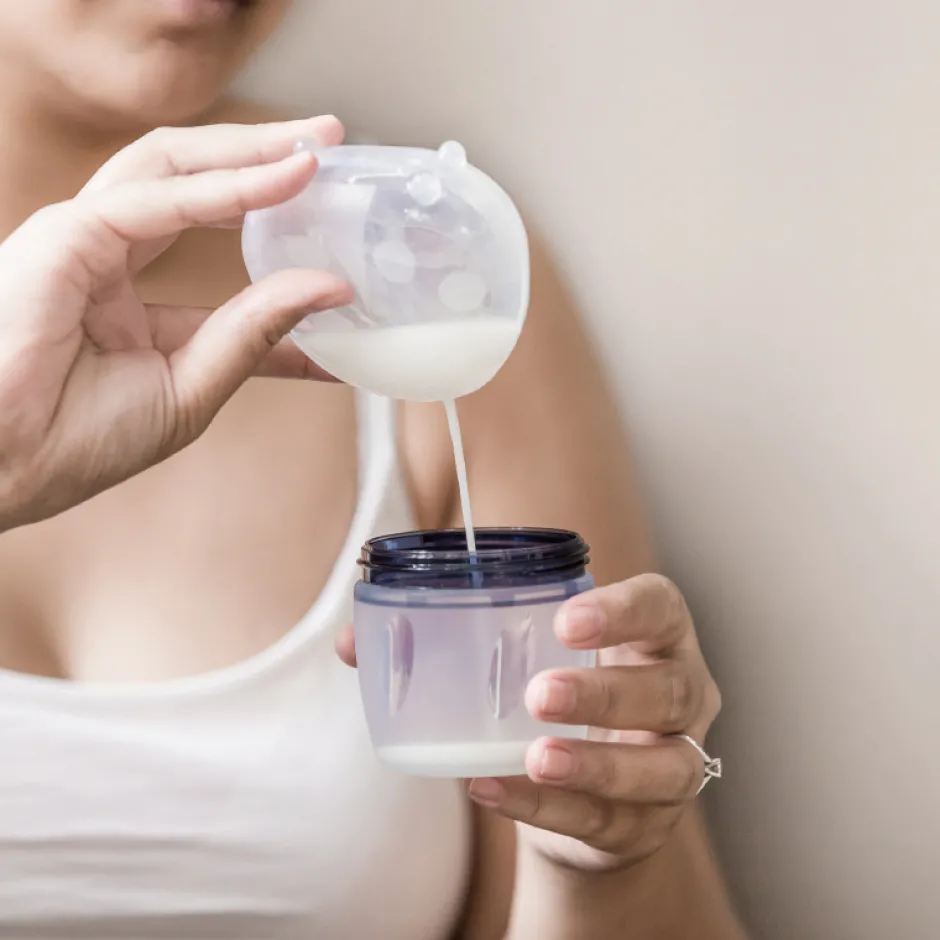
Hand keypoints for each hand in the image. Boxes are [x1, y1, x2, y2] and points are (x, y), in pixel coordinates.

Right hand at [0, 116, 351, 530]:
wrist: (3, 467)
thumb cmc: (75, 441)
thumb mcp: (191, 386)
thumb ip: (256, 333)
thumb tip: (331, 291)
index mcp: (130, 308)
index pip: (226, 284)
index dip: (295, 287)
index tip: (354, 291)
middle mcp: (108, 260)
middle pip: (196, 187)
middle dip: (263, 164)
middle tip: (330, 148)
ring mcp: (84, 241)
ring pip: (173, 168)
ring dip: (247, 151)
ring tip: (314, 147)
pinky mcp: (67, 234)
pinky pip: (159, 199)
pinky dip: (227, 187)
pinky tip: (284, 179)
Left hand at [336, 573, 720, 873]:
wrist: (587, 783)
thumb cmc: (558, 697)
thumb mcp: (526, 657)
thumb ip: (446, 642)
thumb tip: (352, 642)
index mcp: (654, 638)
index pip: (661, 609)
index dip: (624, 611)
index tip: (567, 620)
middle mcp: (681, 697)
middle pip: (668, 691)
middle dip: (605, 693)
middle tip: (538, 694)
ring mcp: (672, 765)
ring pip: (660, 768)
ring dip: (595, 763)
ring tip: (534, 756)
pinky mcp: (645, 824)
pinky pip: (606, 820)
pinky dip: (549, 808)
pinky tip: (497, 791)